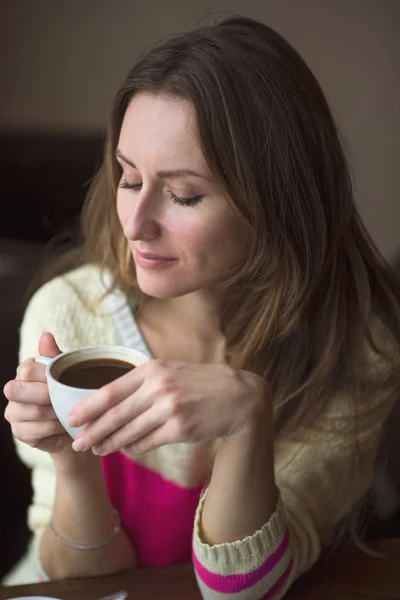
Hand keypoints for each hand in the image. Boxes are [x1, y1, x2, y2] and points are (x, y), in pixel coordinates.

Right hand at [4, 333, 71, 453]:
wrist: (75, 422)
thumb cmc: (70, 392)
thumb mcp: (68, 372)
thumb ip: (55, 356)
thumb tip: (46, 336)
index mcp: (25, 372)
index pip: (27, 370)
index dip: (47, 377)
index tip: (66, 382)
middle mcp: (14, 390)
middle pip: (18, 390)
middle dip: (46, 396)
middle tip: (66, 399)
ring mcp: (14, 412)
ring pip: (32, 412)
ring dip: (56, 413)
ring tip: (70, 413)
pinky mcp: (19, 432)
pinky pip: (34, 431)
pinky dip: (54, 429)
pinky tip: (64, 426)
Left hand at [68, 359, 269, 455]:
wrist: (239, 397)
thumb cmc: (201, 383)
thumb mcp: (170, 371)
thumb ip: (142, 382)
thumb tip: (111, 402)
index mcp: (152, 369)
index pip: (110, 390)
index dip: (87, 407)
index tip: (71, 418)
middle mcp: (159, 387)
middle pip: (115, 414)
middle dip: (92, 431)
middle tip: (77, 443)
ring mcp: (170, 408)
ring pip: (129, 432)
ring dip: (109, 444)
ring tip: (97, 450)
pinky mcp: (180, 428)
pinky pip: (147, 443)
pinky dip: (133, 448)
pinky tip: (125, 450)